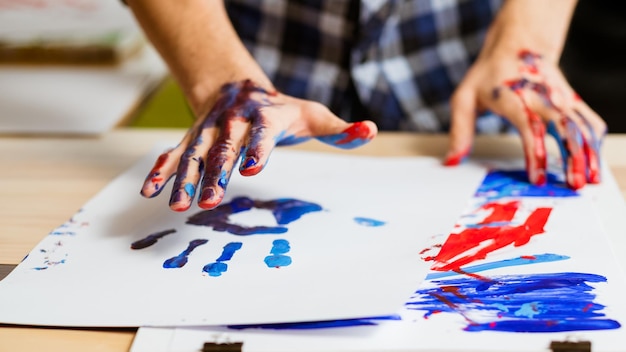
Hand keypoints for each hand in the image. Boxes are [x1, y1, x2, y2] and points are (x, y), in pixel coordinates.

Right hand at [140, 80, 377, 210]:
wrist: (240, 88)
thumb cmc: (282, 109)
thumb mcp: (312, 114)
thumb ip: (340, 129)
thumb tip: (370, 131)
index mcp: (265, 116)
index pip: (262, 134)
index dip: (257, 150)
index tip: (253, 169)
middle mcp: (233, 123)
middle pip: (224, 148)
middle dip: (215, 173)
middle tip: (210, 200)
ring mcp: (209, 131)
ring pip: (195, 154)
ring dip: (185, 179)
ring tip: (177, 205)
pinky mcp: (193, 139)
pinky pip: (175, 154)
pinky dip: (163, 171)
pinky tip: (151, 191)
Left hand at [446, 49, 605, 188]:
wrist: (518, 44)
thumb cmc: (489, 75)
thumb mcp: (464, 98)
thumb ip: (459, 130)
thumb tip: (451, 161)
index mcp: (515, 96)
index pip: (529, 125)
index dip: (535, 152)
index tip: (538, 177)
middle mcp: (542, 96)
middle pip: (564, 126)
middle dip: (573, 156)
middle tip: (574, 184)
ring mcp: (559, 97)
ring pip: (582, 124)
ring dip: (589, 153)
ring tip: (590, 180)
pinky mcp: (571, 100)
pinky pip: (588, 121)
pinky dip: (594, 142)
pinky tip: (594, 162)